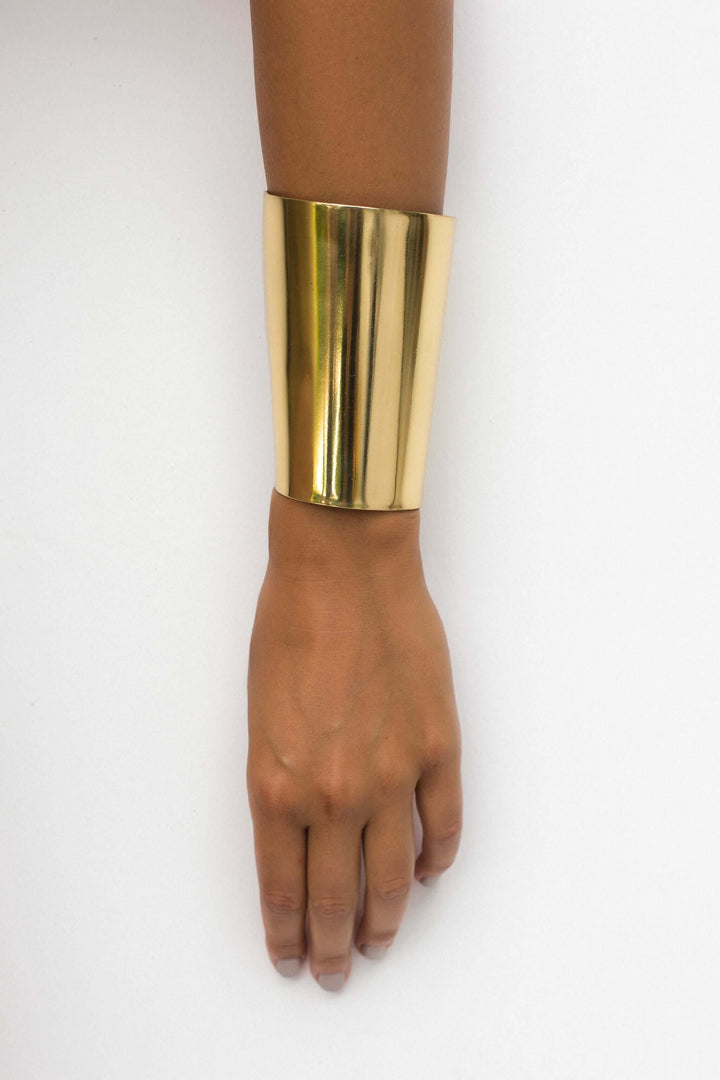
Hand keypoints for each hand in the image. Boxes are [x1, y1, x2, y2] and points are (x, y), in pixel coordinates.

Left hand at [246, 489, 462, 989]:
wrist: (344, 570)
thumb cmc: (290, 629)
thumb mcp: (260, 717)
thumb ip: (280, 783)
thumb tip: (302, 832)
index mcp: (277, 786)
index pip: (283, 888)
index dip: (288, 933)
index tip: (291, 957)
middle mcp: (334, 794)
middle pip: (337, 898)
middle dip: (333, 946)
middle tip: (335, 970)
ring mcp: (393, 773)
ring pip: (393, 876)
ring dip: (386, 920)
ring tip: (379, 942)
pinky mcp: (438, 747)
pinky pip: (443, 824)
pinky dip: (435, 858)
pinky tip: (425, 873)